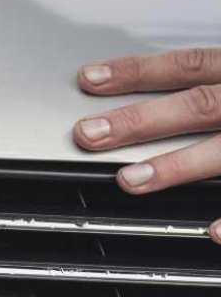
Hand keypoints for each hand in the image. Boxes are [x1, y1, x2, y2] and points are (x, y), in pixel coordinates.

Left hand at [72, 48, 220, 241]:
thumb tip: (154, 92)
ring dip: (176, 166)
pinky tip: (212, 231)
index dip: (137, 71)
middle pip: (197, 105)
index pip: (186, 65)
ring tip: (129, 180)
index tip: (88, 79)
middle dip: (141, 120)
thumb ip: (213, 81)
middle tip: (89, 133)